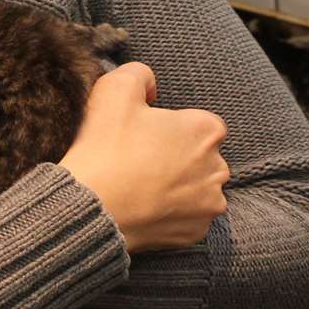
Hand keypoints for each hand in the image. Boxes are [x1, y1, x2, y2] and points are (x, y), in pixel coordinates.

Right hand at [58, 61, 228, 252]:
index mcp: (206, 130)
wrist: (90, 206)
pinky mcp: (195, 234)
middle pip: (202, 156)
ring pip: (198, 188)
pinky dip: (172, 213)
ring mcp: (209, 204)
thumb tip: (152, 87)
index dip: (171, 127)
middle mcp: (218, 168)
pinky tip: (146, 206)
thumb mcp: (115, 87)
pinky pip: (189, 218)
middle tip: (140, 160)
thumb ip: (141, 74)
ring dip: (179, 186)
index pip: (199, 123)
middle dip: (179, 156)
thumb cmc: (105, 146)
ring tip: (142, 185)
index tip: (146, 135)